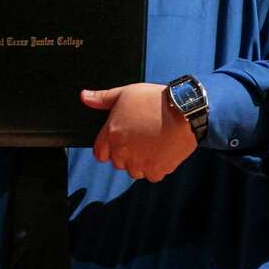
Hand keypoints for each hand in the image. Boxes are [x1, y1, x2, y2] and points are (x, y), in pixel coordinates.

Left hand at [82, 83, 196, 182]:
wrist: (185, 111)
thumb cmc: (154, 100)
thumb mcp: (125, 93)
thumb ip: (102, 98)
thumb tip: (83, 97)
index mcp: (111, 133)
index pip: (99, 154)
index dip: (107, 148)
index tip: (118, 142)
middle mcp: (122, 151)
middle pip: (118, 162)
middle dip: (126, 154)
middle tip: (140, 139)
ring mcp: (140, 162)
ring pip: (134, 171)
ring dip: (140, 163)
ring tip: (152, 145)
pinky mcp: (157, 169)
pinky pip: (152, 175)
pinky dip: (156, 168)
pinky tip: (162, 152)